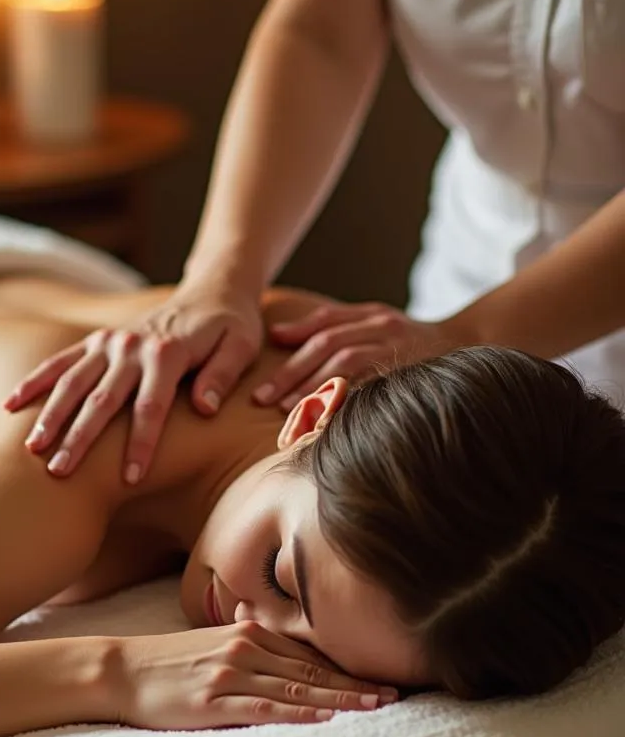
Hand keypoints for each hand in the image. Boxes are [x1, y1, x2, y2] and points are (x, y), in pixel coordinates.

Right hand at [5, 282, 263, 482]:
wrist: (212, 291)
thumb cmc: (232, 327)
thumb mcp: (242, 345)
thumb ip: (222, 375)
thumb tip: (205, 407)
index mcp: (168, 352)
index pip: (151, 405)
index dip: (141, 443)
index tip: (132, 478)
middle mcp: (131, 346)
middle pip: (101, 399)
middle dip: (80, 439)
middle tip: (60, 473)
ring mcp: (109, 343)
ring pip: (72, 382)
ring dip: (51, 415)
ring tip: (32, 449)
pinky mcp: (96, 342)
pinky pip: (60, 362)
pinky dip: (34, 382)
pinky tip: (10, 405)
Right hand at [113, 620, 398, 729]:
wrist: (120, 669)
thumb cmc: (165, 660)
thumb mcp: (208, 641)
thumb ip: (242, 638)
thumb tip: (265, 629)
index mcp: (246, 632)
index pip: (307, 652)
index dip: (346, 666)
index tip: (379, 677)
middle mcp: (243, 647)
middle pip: (311, 668)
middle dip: (355, 682)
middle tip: (394, 694)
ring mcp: (229, 673)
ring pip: (296, 686)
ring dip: (340, 698)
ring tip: (375, 707)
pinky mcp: (214, 700)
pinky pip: (265, 706)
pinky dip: (298, 710)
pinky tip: (324, 716)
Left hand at [255, 301, 453, 409]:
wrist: (473, 343)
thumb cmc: (409, 338)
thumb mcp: (372, 320)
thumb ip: (326, 324)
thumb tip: (276, 335)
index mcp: (372, 316)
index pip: (323, 330)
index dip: (291, 352)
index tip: (264, 380)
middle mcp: (385, 329)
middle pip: (330, 347)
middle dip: (293, 374)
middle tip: (264, 400)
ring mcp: (401, 350)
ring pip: (350, 364)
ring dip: (316, 387)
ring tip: (289, 411)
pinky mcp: (413, 374)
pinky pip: (376, 388)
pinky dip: (350, 402)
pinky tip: (328, 420)